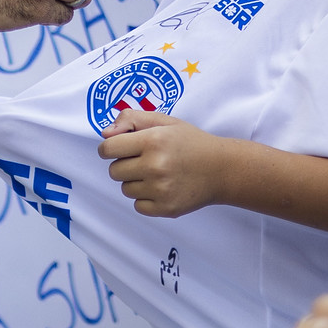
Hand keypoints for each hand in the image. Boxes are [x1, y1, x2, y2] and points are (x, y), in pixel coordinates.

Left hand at [98, 111, 231, 217]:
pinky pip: (138, 205)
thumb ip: (131, 119)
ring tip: (156, 173)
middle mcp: (155, 166)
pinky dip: (145, 198)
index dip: (110, 148)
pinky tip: (161, 187)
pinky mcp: (166, 208)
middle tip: (144, 159)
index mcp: (153, 140)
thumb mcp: (164, 121)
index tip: (119, 148)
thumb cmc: (191, 143)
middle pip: (114, 171)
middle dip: (124, 164)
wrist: (222, 169)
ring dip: (135, 181)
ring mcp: (161, 190)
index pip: (108, 149)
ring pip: (125, 189)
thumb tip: (105, 134)